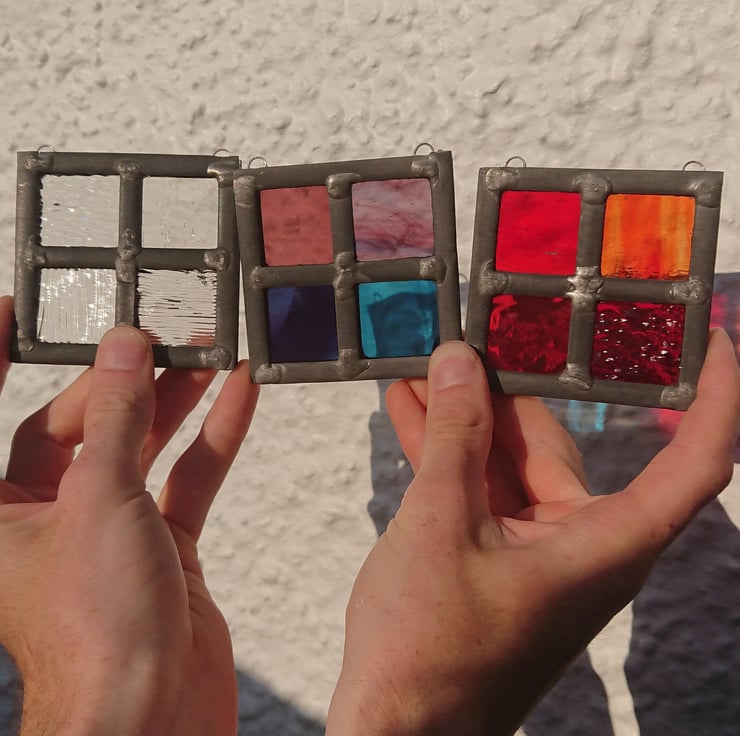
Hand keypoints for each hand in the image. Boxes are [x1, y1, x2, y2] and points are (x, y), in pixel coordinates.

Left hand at [0, 297, 258, 735]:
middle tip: (159, 339)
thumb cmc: (94, 631)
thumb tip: (125, 351)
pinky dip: (212, 438)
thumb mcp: (99, 498)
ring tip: (207, 355)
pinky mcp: (163, 545)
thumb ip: (115, 416)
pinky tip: (236, 398)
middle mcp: (50, 517)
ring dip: (176, 402)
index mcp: (1, 513)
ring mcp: (111, 529)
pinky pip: (187, 477)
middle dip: (125, 380)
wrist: (153, 713)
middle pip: (85, 424)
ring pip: (142, 446)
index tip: (13, 310)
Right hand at [327, 333, 739, 735]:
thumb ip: (455, 437)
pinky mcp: (490, 552)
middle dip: (509, 389)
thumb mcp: (439, 523)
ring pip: (507, 460)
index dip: (716, 394)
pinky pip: (475, 486)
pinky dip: (446, 450)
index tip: (710, 335)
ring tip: (424, 366)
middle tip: (475, 336)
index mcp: (604, 544)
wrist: (394, 730)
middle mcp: (580, 542)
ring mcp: (531, 547)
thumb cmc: (430, 649)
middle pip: (560, 443)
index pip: (695, 461)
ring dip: (465, 417)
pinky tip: (409, 410)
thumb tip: (460, 361)